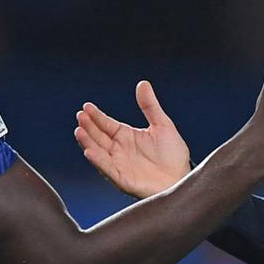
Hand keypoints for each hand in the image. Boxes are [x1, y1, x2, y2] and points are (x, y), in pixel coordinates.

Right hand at [75, 80, 190, 198]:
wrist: (183, 179)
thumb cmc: (173, 156)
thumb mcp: (162, 125)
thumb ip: (150, 106)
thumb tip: (143, 84)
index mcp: (127, 137)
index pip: (107, 124)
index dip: (96, 116)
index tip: (86, 106)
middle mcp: (119, 150)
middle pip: (99, 136)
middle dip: (89, 126)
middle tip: (81, 116)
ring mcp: (119, 164)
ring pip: (99, 152)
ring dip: (88, 142)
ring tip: (80, 131)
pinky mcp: (123, 179)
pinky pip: (107, 169)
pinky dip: (98, 160)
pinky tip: (90, 151)